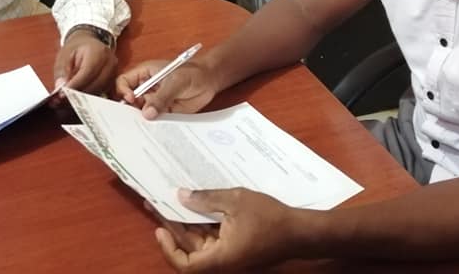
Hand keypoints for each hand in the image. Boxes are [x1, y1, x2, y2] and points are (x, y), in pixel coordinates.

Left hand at [52, 29, 116, 95]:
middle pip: (96, 84)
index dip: (75, 84)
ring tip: (70, 98)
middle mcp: (110, 62)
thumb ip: (62, 72)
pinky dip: (90, 98)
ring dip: (84, 98)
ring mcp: (114, 72)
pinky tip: (79, 98)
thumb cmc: (76, 50)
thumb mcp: (64, 56)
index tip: (63, 94)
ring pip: (99, 91)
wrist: (89, 45)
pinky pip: (102, 93)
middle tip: (64, 98)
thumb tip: (61, 86)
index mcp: (98, 51)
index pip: (88, 71)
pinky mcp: (114, 82)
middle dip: (79, 94)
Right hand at [115, 60, 216, 118]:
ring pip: (140, 113)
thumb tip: (147, 113)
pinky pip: (153, 121)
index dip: (123, 91)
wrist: (210, 81)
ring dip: (140, 120)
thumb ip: (162, 97)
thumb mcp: (176, 81)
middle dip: (128, 110)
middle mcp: (146, 88)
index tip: (131, 100)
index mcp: (144, 74)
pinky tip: (154, 132)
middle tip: (132, 120)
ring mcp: (154, 101)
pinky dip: (152, 127)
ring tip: (143, 128)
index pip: (123, 82)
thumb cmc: (192, 73)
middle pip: (128, 101)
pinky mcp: (163, 112)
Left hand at [153, 188, 300, 272]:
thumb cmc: (269, 217)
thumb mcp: (235, 201)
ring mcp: (229, 254)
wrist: (300, 231)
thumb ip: (206, 198)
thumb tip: (181, 195)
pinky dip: (204, 221)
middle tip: (159, 202)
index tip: (159, 228)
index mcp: (220, 257)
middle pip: (190, 247)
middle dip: (174, 226)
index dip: (168, 249)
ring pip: (201, 240)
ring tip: (176, 196)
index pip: (185, 263)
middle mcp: (222, 260)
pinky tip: (199, 200)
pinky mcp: (236, 246)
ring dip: (189, 221)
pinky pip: (214, 235)